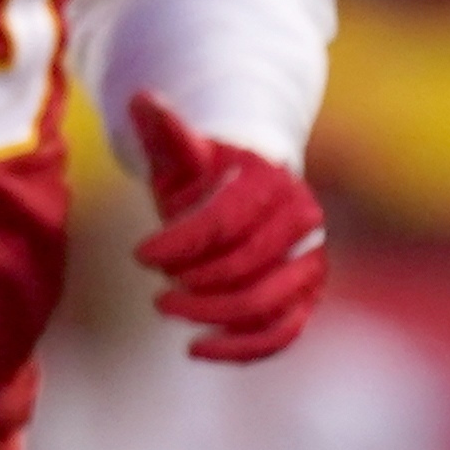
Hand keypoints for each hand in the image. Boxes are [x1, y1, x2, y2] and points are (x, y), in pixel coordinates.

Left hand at [129, 92, 326, 365]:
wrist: (249, 194)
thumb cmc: (208, 175)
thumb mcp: (183, 155)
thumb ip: (165, 133)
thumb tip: (141, 99)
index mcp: (272, 179)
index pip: (223, 221)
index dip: (177, 244)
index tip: (139, 255)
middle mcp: (303, 219)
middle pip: (243, 268)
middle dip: (192, 284)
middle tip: (158, 291)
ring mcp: (310, 260)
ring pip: (263, 305)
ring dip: (210, 317)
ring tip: (168, 309)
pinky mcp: (307, 297)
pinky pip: (282, 334)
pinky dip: (241, 350)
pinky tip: (197, 349)